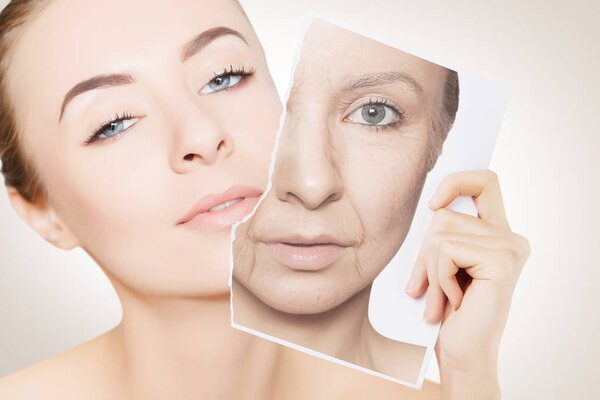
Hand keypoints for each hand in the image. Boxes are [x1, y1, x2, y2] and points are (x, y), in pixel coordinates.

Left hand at [405, 170, 529, 398]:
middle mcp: (510, 237)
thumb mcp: (440, 263)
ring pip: (440, 233)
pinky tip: (454, 302)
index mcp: (497, 233)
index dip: (456, 182)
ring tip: (441, 297)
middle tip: (424, 286)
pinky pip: (447, 251)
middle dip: (423, 252)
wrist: (462, 354)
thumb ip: (442, 233)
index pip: (484, 182)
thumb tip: (430, 205)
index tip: (431, 205)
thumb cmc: (448, 311)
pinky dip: (438, 278)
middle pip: (444, 214)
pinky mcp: (503, 262)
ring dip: (429, 270)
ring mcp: (510, 248)